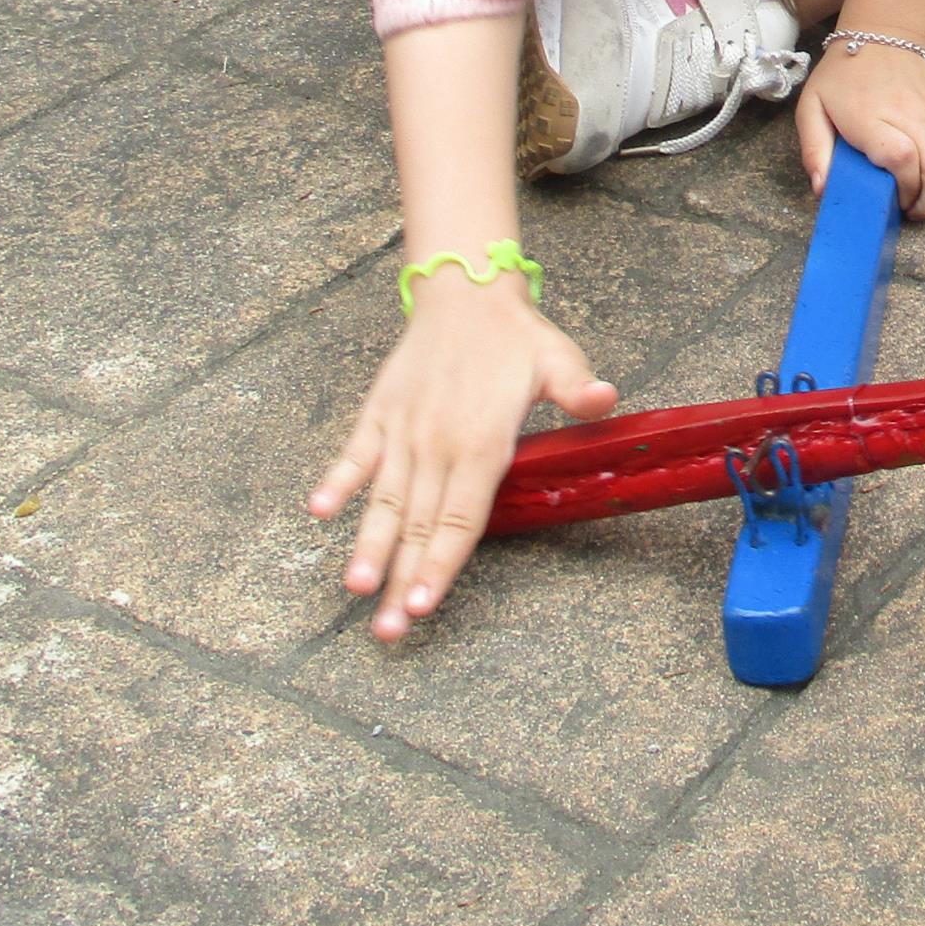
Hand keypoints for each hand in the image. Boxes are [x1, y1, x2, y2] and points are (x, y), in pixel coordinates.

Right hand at [308, 281, 615, 640]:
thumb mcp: (558, 359)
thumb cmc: (516, 337)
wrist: (463, 292)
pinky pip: (355, 453)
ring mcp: (404, 430)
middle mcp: (437, 443)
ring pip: (384, 501)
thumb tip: (605, 399)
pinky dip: (337, 481)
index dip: (441, 566)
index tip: (422, 606)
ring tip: (354, 589)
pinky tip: (319, 513)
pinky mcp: (380, 413)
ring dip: (368, 547)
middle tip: (387, 632)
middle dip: (401, 582)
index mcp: (481, 442)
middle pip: (419, 526)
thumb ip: (576, 388)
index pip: (459, 519)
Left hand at [797, 38, 924, 216]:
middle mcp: (910, 115)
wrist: (880, 35)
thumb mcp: (811, 109)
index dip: (902, 186)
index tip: (890, 199)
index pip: (901, 157)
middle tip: (911, 208)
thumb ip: (814, 151)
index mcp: (872, 118)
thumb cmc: (842, 77)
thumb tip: (824, 190)